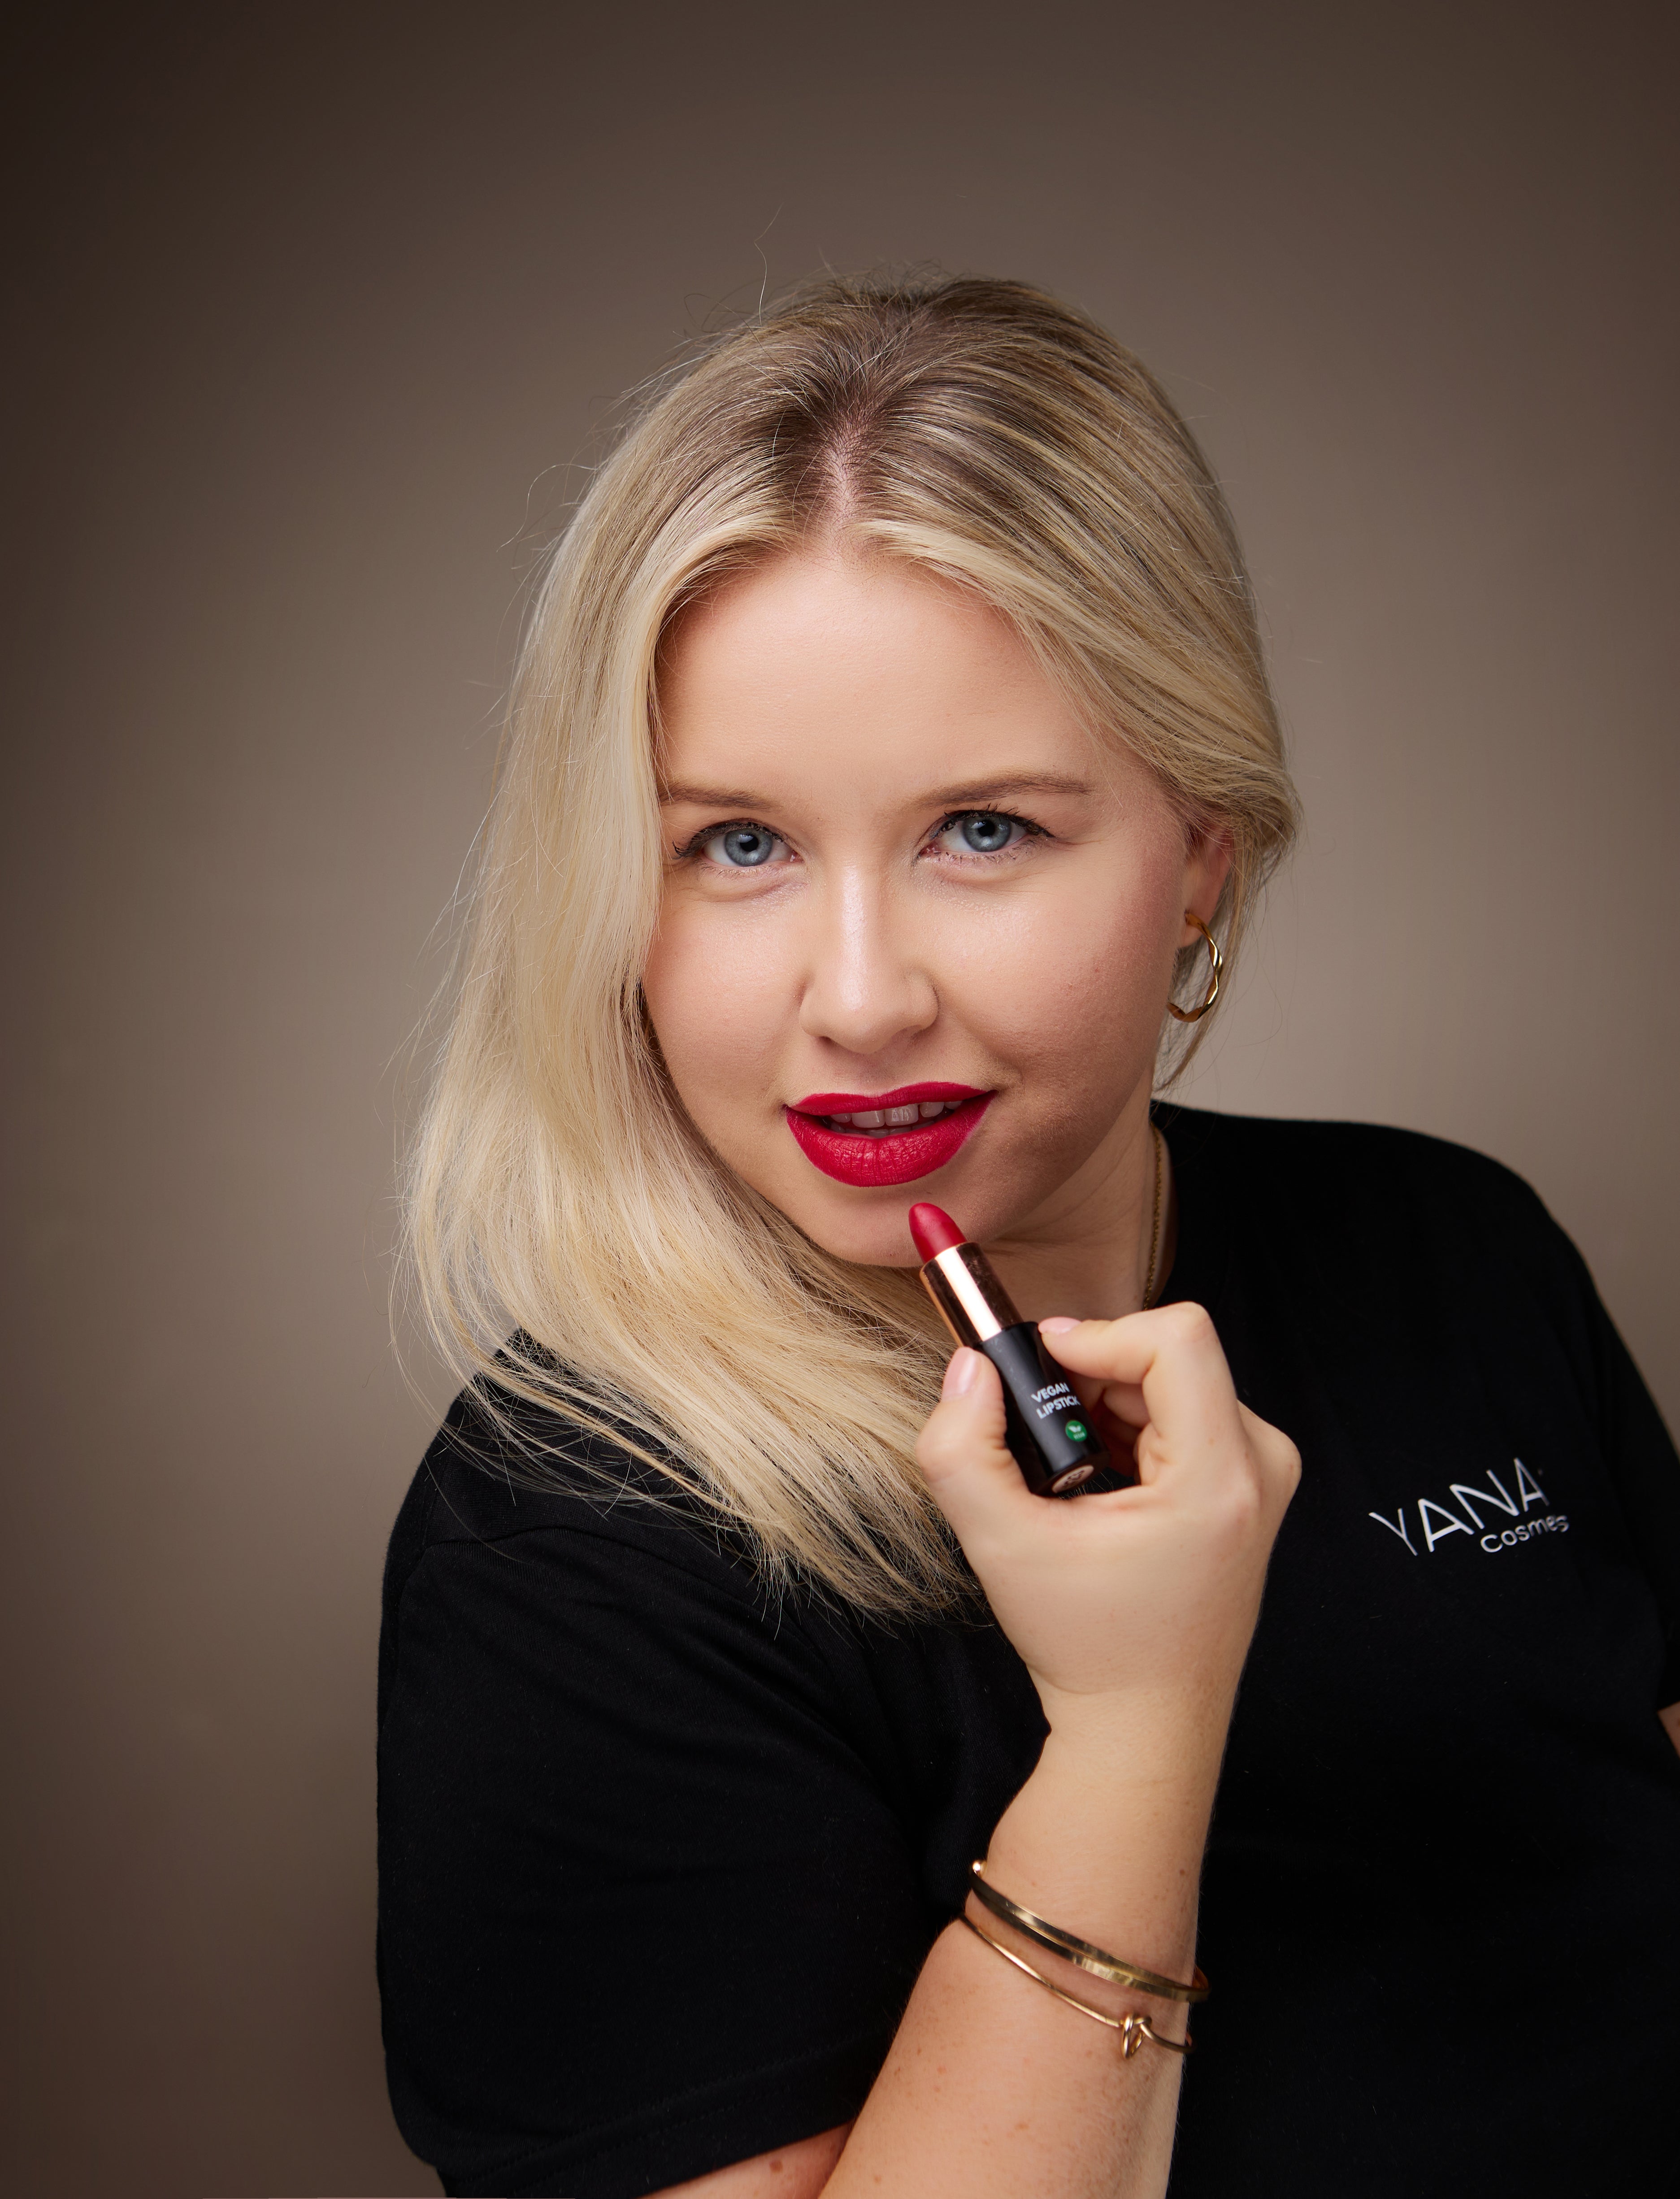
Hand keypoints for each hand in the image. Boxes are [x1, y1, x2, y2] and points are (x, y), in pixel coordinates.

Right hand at [915, 1306, 1298, 1755]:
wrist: (1146, 1722)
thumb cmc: (1087, 1644)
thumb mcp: (1000, 1546)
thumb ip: (962, 1448)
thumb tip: (972, 1366)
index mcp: (1219, 1479)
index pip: (1177, 1338)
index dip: (1098, 1334)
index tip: (1042, 1366)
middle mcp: (1262, 1467)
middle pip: (1170, 1355)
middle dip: (1091, 1377)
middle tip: (1039, 1433)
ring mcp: (1265, 1476)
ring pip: (1175, 1379)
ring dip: (1107, 1403)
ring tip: (1066, 1468)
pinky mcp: (1253, 1484)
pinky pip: (1189, 1409)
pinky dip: (1132, 1425)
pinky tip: (1097, 1478)